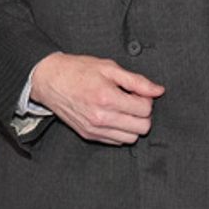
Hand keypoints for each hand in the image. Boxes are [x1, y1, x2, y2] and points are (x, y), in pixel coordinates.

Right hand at [29, 52, 163, 143]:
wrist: (50, 80)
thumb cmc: (78, 70)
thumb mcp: (109, 67)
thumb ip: (136, 81)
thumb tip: (158, 91)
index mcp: (107, 97)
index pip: (145, 109)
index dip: (146, 99)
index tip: (137, 92)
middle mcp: (101, 117)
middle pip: (142, 127)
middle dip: (143, 114)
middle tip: (133, 101)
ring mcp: (95, 129)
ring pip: (131, 138)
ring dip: (133, 124)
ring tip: (123, 109)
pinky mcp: (89, 135)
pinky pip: (116, 141)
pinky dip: (120, 131)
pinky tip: (113, 116)